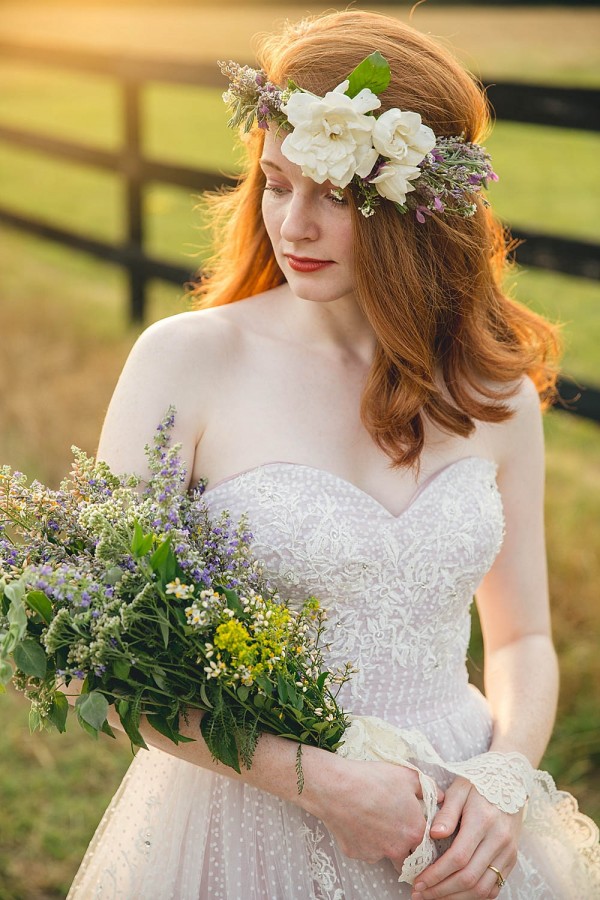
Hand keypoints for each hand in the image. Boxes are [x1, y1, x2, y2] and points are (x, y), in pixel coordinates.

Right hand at [304, 758, 443, 874]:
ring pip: (386, 853)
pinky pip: (365, 851)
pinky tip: (359, 821)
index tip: (416, 826)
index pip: (428, 843)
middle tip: (395, 825)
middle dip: (406, 845)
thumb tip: (440, 796)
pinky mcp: (356, 854)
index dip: (422, 834)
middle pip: (409, 855)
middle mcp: (398, 849)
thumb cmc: (372, 779)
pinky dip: (365, 840)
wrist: (336, 788)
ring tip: (374, 819)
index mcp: (414, 831)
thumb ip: (428, 788)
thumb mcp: (406, 775)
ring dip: (385, 843)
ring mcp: (376, 854)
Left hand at [411, 776, 522, 898]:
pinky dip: (475, 896)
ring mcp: (508, 852)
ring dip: (456, 898)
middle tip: (420, 894)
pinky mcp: (512, 859)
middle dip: (442, 891)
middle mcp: (498, 840)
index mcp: (483, 821)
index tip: (418, 881)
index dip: (436, 874)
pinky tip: (456, 894)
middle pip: (469, 878)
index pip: (458, 857)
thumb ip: (446, 812)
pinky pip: (494, 887)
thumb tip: (433, 834)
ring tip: (434, 897)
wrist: (510, 779)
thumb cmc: (478, 782)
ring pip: (483, 889)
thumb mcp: (459, 789)